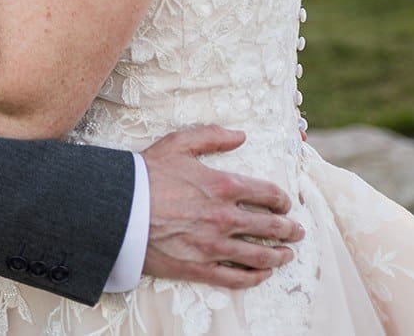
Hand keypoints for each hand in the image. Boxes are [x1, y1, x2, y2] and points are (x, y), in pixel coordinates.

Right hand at [140, 126, 303, 289]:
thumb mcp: (177, 143)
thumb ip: (212, 136)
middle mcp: (225, 217)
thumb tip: (241, 135)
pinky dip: (254, 277)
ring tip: (287, 255)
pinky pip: (236, 278)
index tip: (286, 204)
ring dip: (279, 255)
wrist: (116, 210)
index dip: (283, 200)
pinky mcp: (200, 267)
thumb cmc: (144, 174)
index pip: (268, 194)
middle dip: (289, 229)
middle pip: (271, 227)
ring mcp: (214, 246)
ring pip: (259, 255)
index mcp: (223, 186)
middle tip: (297, 232)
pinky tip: (262, 274)